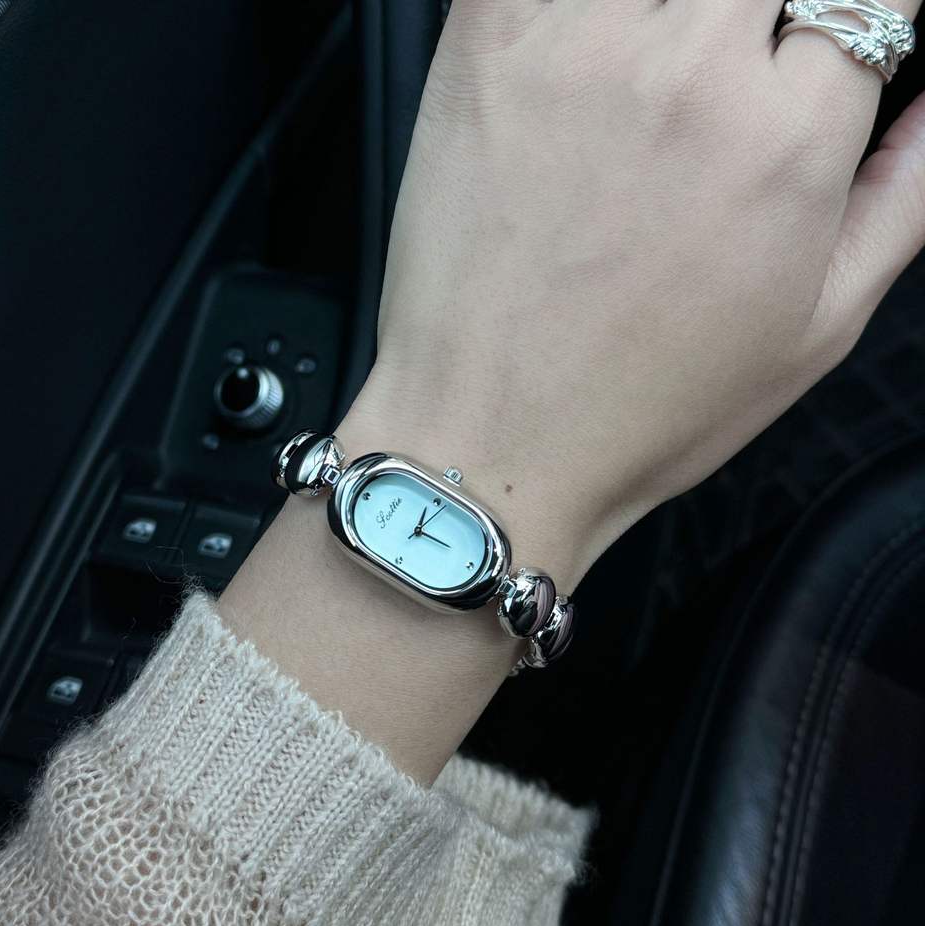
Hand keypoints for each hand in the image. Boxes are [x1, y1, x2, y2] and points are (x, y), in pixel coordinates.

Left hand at [341, 0, 924, 591]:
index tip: (832, 35)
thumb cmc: (649, 408)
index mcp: (787, 137)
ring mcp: (573, 50)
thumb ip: (903, 195)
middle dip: (771, 10)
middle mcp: (686, 69)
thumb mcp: (816, 330)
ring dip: (677, 6)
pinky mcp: (483, 54)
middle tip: (738, 60)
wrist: (495, 441)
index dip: (865, 5)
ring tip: (660, 64)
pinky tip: (583, 35)